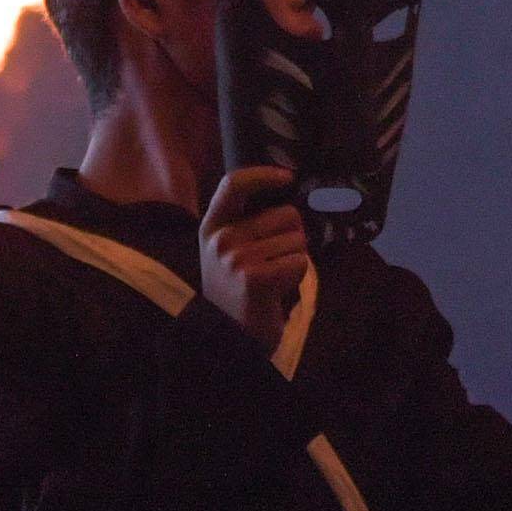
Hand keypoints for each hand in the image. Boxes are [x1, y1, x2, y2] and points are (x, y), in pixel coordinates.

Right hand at [198, 167, 314, 343]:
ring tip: (274, 276)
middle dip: (293, 235)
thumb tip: (287, 189)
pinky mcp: (256, 278)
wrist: (231, 335)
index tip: (287, 178)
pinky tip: (278, 288)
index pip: (234, 183)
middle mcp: (221, 239)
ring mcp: (236, 258)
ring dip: (295, 258)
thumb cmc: (238, 288)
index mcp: (212, 226)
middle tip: (275, 260)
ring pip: (297, 239)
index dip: (263, 175)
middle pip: (286, 214)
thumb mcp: (227, 249)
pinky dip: (297, 275)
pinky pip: (299, 262)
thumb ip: (247, 221)